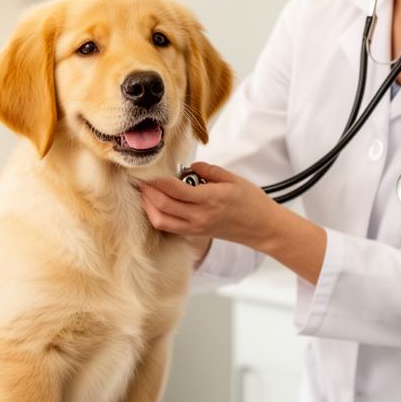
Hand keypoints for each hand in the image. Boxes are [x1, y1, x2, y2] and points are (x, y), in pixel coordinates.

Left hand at [138, 162, 284, 255]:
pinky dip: (157, 216)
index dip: (157, 180)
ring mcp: (195, 228)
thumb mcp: (232, 178)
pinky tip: (155, 204)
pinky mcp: (194, 234)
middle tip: (138, 180)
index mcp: (209, 199)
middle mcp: (199, 216)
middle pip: (162, 205)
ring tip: (144, 192)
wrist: (262, 228)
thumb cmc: (250, 201)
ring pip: (160, 220)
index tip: (147, 171)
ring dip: (148, 206)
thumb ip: (208, 170)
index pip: (174, 190)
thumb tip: (188, 167)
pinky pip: (168, 227)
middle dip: (147, 192)